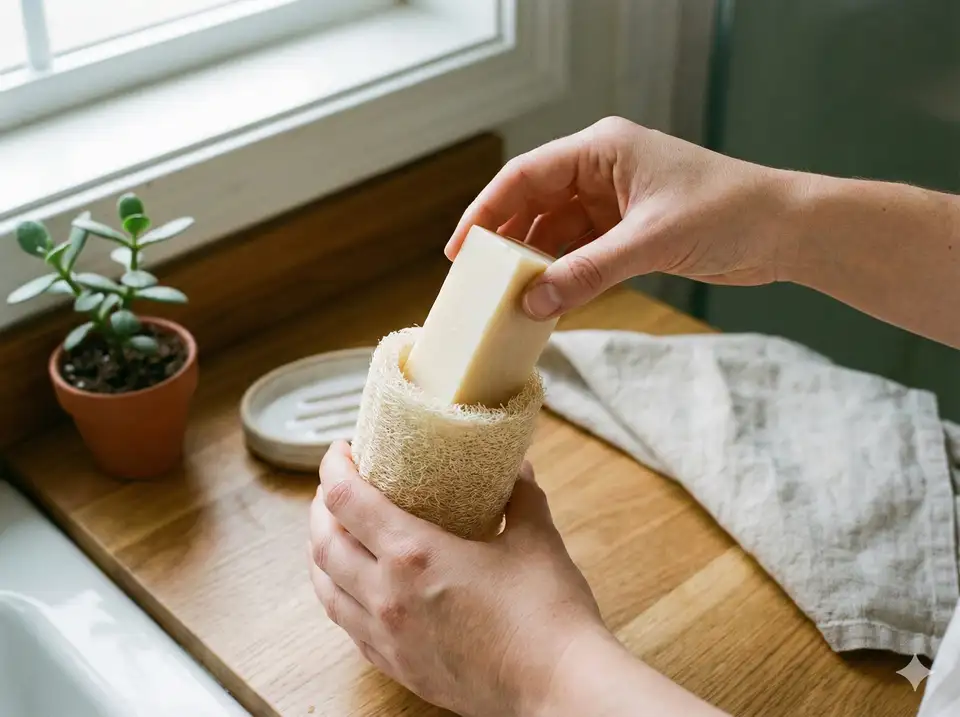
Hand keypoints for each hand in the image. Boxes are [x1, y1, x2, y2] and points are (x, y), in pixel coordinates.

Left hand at [308, 441, 606, 716]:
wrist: (558, 689)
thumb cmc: (548, 615)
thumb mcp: (536, 538)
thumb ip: (520, 496)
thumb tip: (516, 468)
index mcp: (414, 556)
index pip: (346, 500)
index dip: (334, 468)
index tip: (341, 451)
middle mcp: (387, 597)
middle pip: (323, 543)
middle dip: (320, 508)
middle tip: (336, 488)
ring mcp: (388, 638)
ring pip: (325, 590)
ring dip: (321, 554)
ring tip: (335, 533)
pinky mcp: (398, 667)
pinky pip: (348, 627)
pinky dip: (340, 597)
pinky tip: (356, 588)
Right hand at [446, 116, 798, 319]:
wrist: (785, 230)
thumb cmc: (729, 212)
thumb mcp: (649, 243)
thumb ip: (588, 273)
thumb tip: (533, 303)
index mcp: (602, 148)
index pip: (526, 175)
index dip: (486, 210)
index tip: (460, 248)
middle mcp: (602, 169)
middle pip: (534, 201)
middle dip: (505, 239)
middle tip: (476, 278)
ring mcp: (615, 200)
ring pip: (555, 229)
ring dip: (533, 260)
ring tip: (506, 294)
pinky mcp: (628, 229)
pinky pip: (580, 250)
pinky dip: (563, 273)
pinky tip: (546, 297)